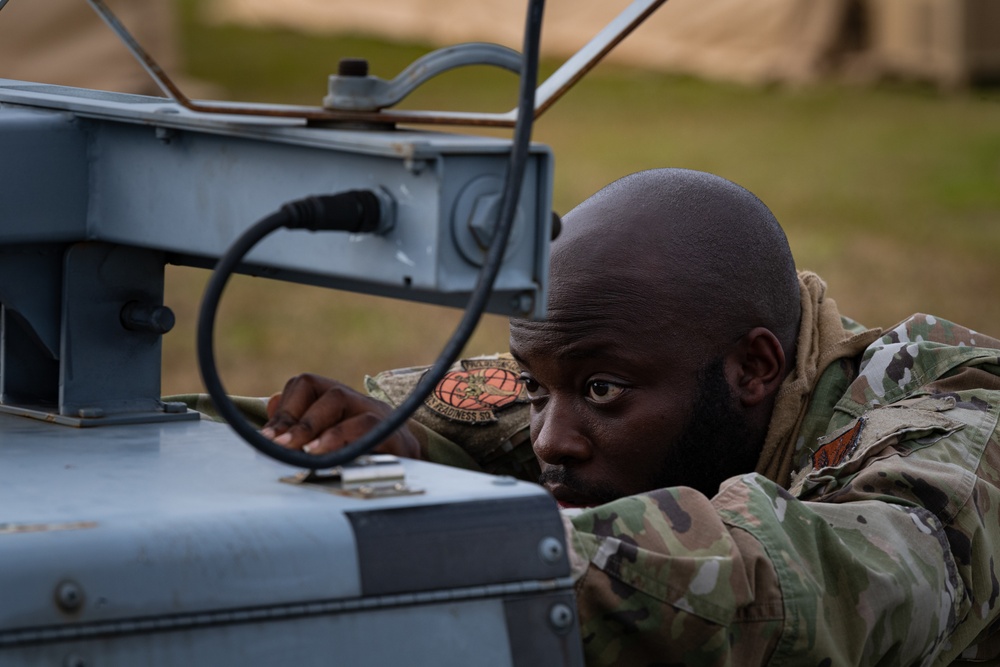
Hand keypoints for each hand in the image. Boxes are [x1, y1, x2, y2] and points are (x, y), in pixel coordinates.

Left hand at [262, 373, 420, 458]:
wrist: (412, 474)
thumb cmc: (364, 457)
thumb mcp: (329, 441)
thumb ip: (299, 422)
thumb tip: (271, 405)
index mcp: (342, 401)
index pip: (307, 384)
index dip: (286, 408)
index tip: (268, 437)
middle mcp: (363, 403)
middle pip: (331, 394)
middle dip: (300, 421)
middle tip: (278, 446)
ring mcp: (383, 419)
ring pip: (348, 406)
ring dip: (318, 428)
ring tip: (303, 451)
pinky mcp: (398, 440)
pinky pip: (369, 431)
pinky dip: (343, 441)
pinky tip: (327, 457)